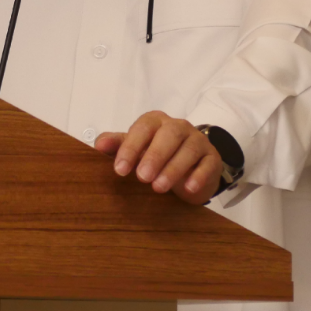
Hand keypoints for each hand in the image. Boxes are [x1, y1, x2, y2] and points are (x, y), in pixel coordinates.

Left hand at [94, 112, 221, 205]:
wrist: (190, 166)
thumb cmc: (157, 154)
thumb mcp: (136, 148)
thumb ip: (117, 144)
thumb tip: (98, 145)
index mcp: (156, 121)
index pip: (143, 128)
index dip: (130, 147)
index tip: (120, 169)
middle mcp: (178, 127)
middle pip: (168, 135)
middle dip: (154, 156)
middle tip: (142, 177)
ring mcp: (198, 141)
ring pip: (188, 150)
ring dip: (173, 169)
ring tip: (158, 188)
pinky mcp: (212, 157)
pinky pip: (208, 164)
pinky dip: (198, 176)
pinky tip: (188, 189)